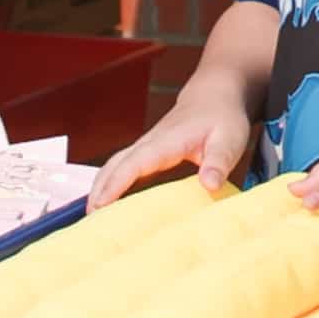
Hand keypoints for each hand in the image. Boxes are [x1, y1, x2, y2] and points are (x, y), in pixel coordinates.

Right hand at [89, 81, 255, 211]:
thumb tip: (209, 185)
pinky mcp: (147, 152)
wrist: (214, 95)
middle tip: (89, 222)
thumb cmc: (222, 116)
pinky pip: (122, 167)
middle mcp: (149, 143)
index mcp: (167, 141)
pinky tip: (107, 203)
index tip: (100, 206)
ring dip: (99, 188)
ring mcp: (145, 146)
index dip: (116, 185)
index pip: (135, 163)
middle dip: (98, 191)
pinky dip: (109, 183)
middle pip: (114, 165)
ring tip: (92, 218)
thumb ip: (219, 162)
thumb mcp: (229, 139)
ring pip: (114, 165)